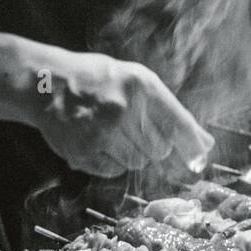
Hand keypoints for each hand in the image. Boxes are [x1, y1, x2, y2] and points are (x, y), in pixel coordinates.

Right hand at [25, 48, 213, 177]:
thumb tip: (205, 145)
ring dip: (131, 154)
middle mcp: (122, 108)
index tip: (200, 161)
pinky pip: (114, 170)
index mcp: (139, 85)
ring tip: (112, 132)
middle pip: (159, 149)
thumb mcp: (135, 81)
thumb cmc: (96, 80)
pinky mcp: (84, 152)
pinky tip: (98, 141)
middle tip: (133, 130)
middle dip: (153, 146)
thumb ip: (170, 112)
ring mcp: (101, 131)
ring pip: (138, 162)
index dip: (192, 145)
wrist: (45, 84)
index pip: (178, 123)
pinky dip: (111, 162)